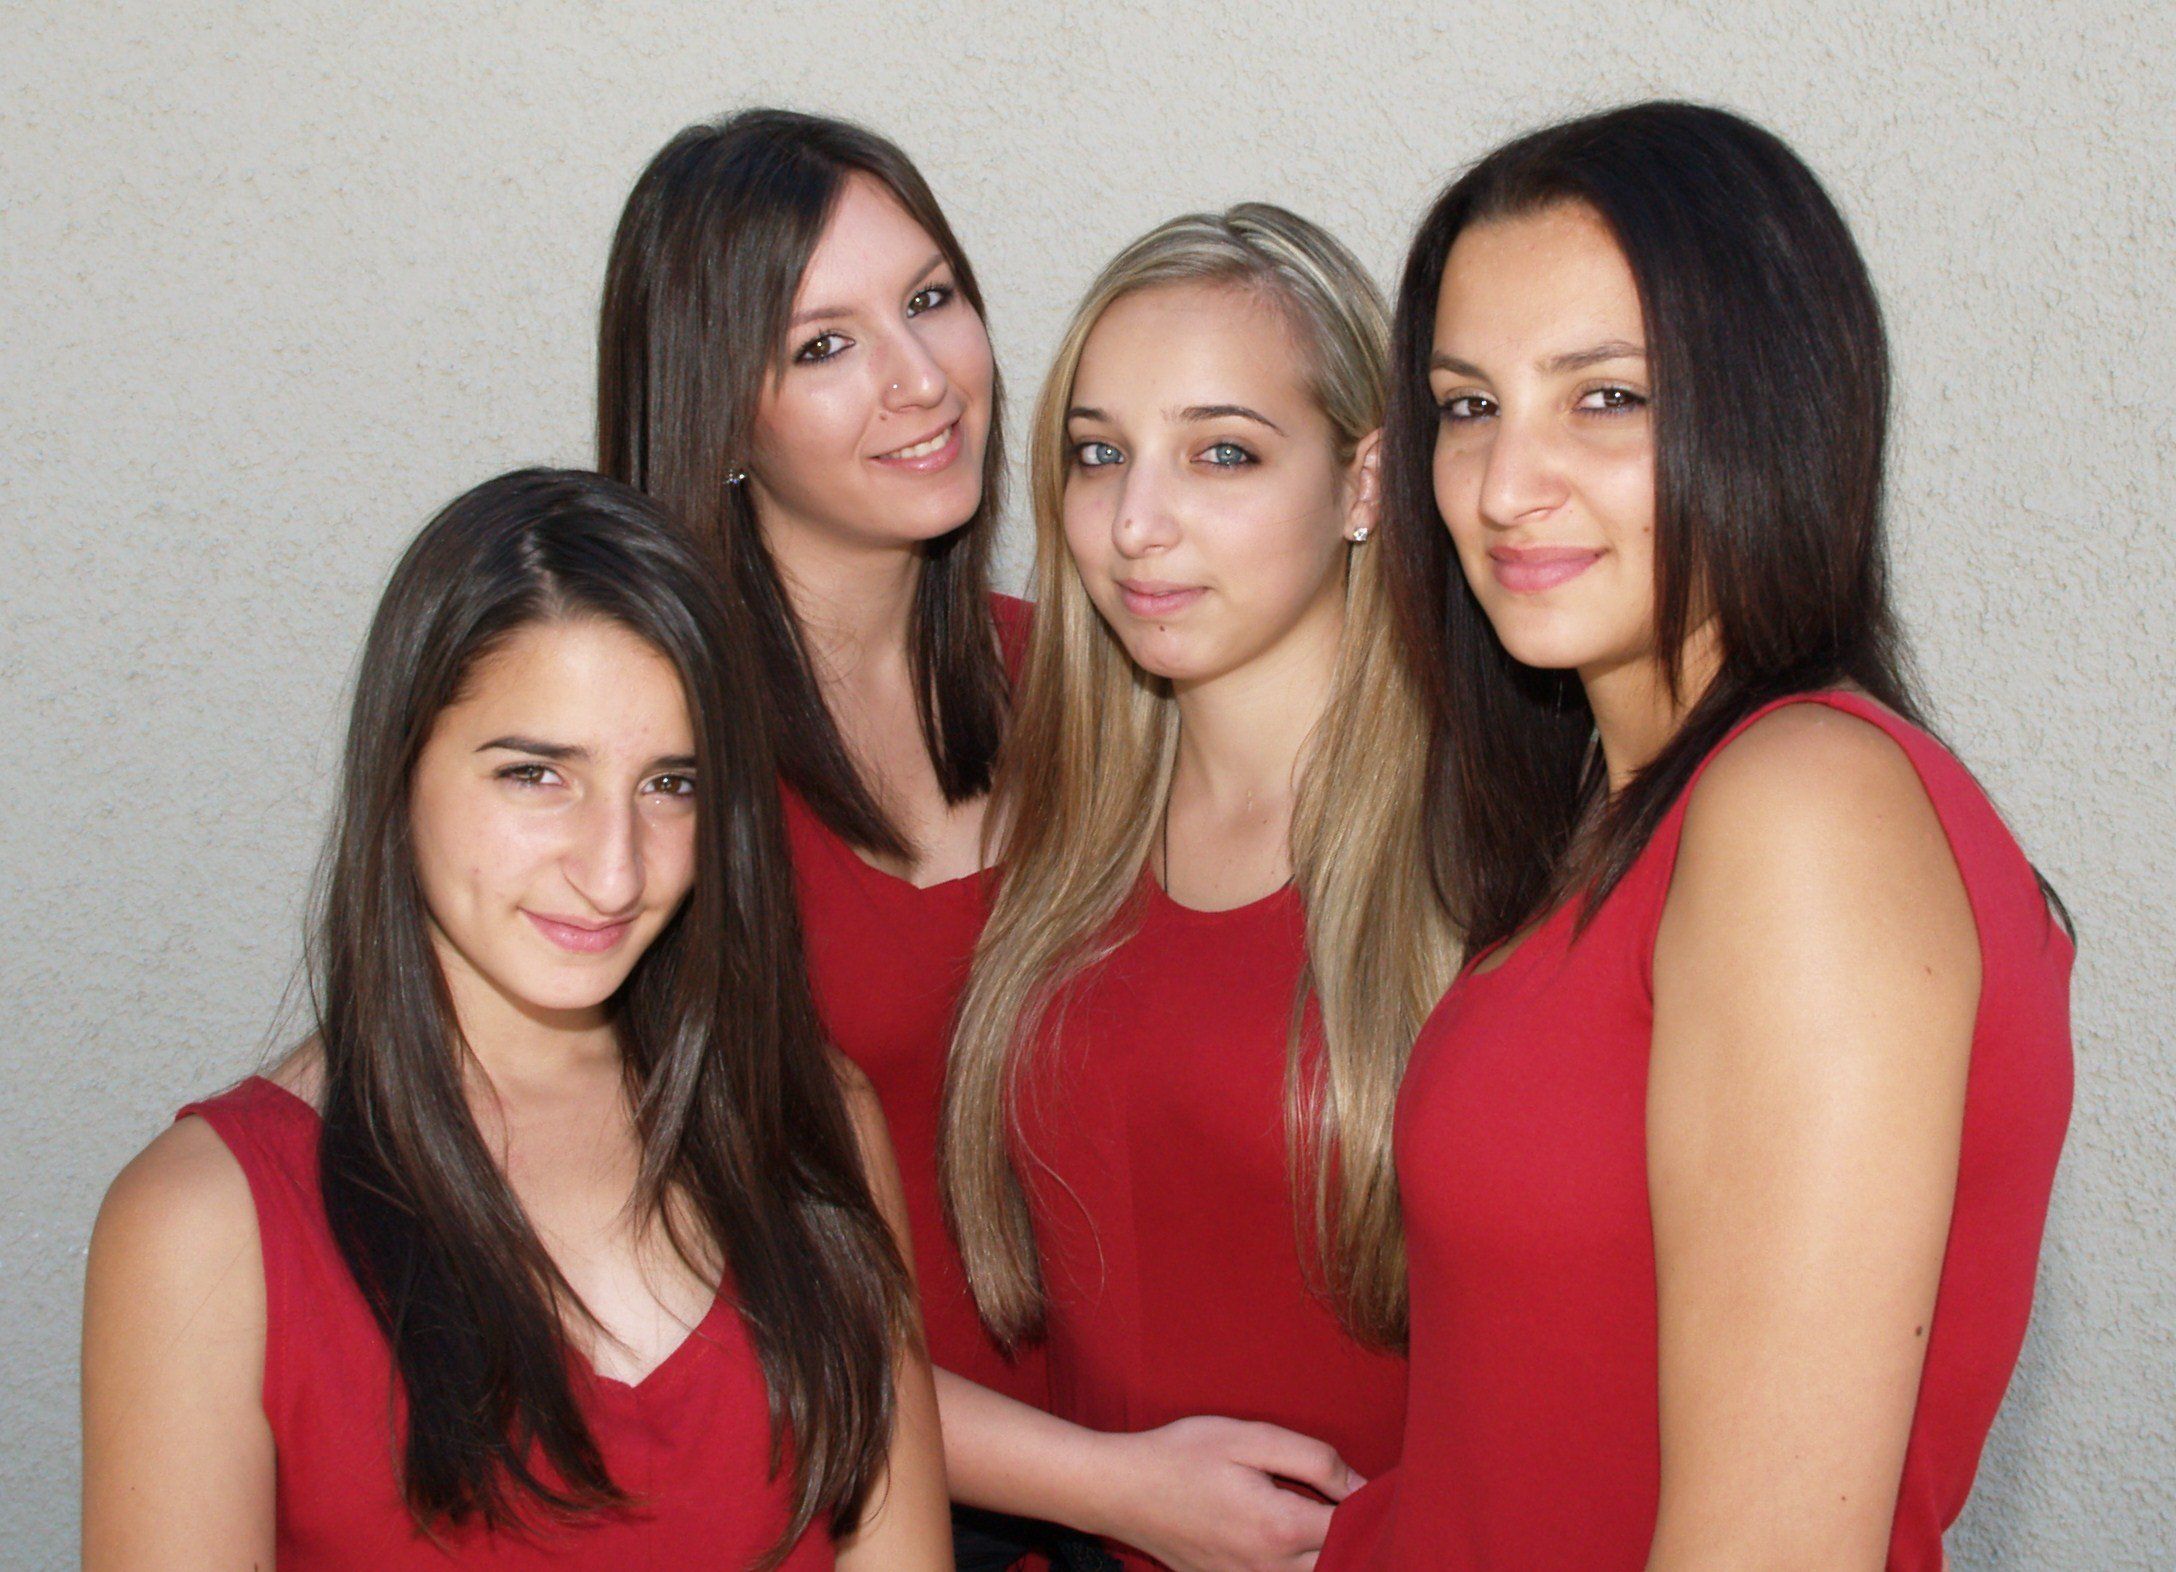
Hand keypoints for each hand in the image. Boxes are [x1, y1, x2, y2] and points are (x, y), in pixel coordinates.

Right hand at [1097, 1415, 1362, 1571]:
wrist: (1121, 1489)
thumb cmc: (1182, 1455)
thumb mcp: (1248, 1437)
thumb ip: (1312, 1459)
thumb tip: (1361, 1485)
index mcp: (1279, 1526)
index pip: (1353, 1530)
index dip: (1372, 1508)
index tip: (1377, 1488)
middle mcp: (1269, 1568)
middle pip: (1340, 1565)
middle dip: (1358, 1538)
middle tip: (1357, 1507)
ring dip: (1329, 1556)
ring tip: (1327, 1522)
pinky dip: (1297, 1568)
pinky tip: (1292, 1543)